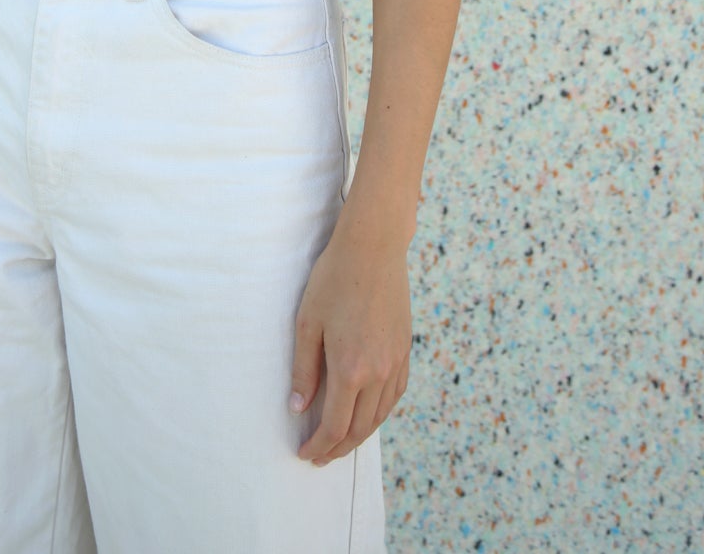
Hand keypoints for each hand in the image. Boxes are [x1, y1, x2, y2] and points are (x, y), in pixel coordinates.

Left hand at [290, 211, 411, 462]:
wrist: (373, 247)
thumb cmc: (334, 280)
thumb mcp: (308, 322)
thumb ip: (304, 370)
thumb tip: (298, 408)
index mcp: (351, 369)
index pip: (335, 425)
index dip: (319, 445)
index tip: (305, 454)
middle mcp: (379, 372)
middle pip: (360, 428)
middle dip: (338, 448)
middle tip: (320, 456)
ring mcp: (396, 363)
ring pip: (380, 416)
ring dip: (359, 435)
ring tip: (340, 441)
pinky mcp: (405, 351)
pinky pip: (395, 395)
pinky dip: (379, 413)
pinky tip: (367, 413)